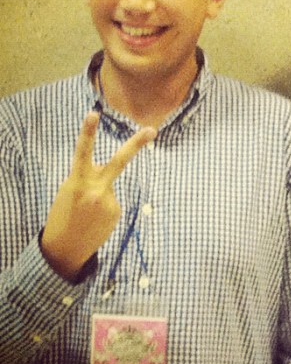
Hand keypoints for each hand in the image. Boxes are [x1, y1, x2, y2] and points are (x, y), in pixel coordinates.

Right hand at [41, 112, 155, 279]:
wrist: (64, 249)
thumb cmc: (64, 215)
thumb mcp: (69, 191)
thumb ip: (88, 177)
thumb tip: (105, 170)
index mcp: (77, 181)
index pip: (82, 152)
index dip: (87, 132)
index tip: (94, 113)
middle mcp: (96, 189)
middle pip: (119, 162)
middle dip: (136, 144)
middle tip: (152, 129)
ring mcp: (109, 201)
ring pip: (109, 188)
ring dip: (99, 198)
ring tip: (86, 215)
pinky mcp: (117, 212)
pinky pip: (112, 202)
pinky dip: (104, 208)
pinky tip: (94, 220)